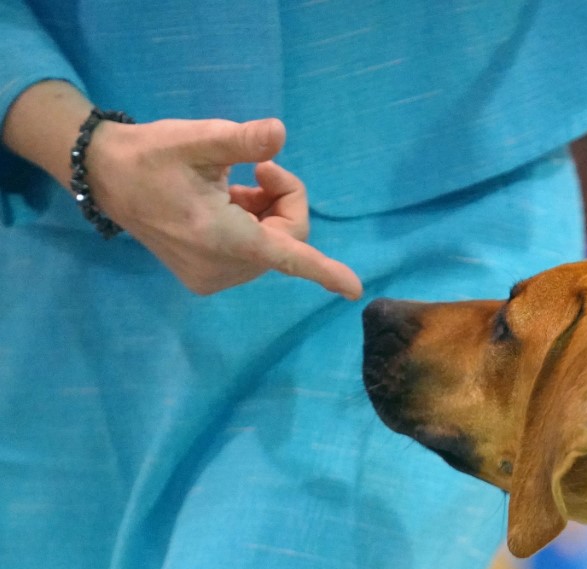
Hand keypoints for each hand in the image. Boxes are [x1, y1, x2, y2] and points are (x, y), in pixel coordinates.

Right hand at [87, 117, 361, 298]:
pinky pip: (252, 255)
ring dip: (266, 214)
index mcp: (223, 238)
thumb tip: (279, 133)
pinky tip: (226, 203)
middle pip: (285, 240)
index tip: (354, 289)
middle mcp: (221, 267)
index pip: (287, 257)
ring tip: (232, 186)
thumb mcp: (196, 140)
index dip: (324, 271)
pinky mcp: (207, 280)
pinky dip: (252, 227)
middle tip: (260, 168)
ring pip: (272, 248)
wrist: (105, 178)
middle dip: (282, 203)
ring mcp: (214, 278)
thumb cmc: (151, 155)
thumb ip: (241, 141)